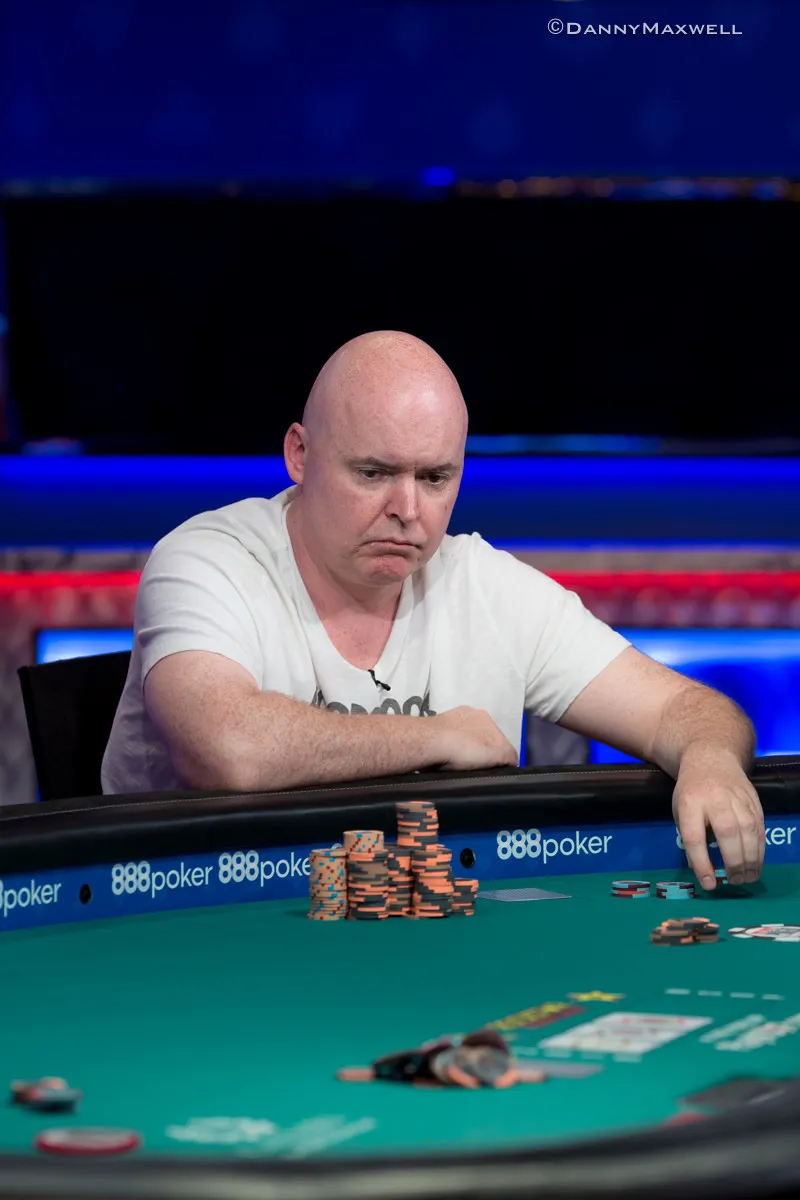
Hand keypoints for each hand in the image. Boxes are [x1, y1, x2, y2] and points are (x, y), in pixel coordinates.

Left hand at [429, 706, 518, 770]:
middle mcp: (468, 713)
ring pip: (462, 738)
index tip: (493, 769)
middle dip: (480, 752)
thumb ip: (509, 755)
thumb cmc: (465, 748)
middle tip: (475, 769)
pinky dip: (447, 749)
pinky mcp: (432, 728)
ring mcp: (449, 719)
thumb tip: (511, 761)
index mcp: (485, 717)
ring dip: (462, 750)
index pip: (499, 738)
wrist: (429, 743)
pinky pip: (446, 741)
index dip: (499, 755)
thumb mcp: (498, 754)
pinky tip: (443, 759)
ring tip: (457, 766)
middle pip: (481, 737)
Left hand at [672, 753, 764, 889]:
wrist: (711, 758)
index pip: (695, 837)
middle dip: (733, 862)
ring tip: (748, 877)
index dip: (702, 863)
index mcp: (690, 802)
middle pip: (727, 833)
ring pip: (748, 831)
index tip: (708, 883)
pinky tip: (757, 862)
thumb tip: (703, 870)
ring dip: (751, 859)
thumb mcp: (680, 810)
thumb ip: (689, 836)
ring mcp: (737, 798)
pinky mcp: (753, 800)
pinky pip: (759, 827)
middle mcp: (715, 799)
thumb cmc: (692, 791)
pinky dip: (760, 848)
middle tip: (735, 881)